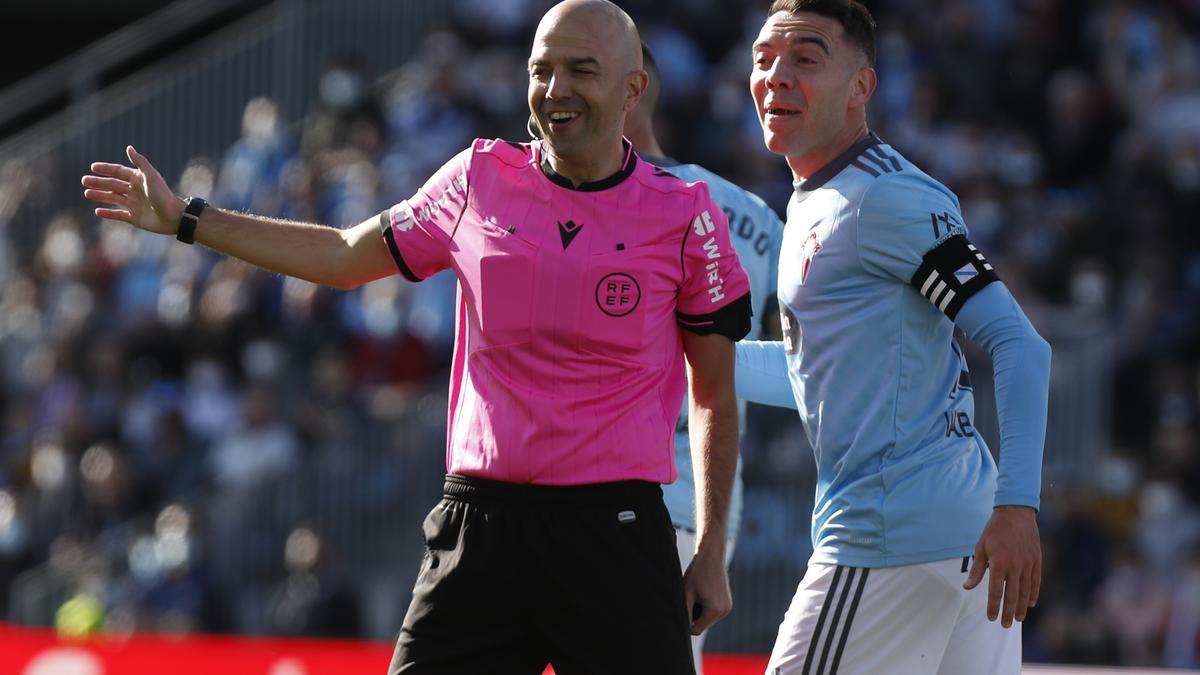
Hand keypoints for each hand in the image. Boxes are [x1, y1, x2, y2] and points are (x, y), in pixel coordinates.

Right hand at [82, 145, 184, 234]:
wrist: (174, 217)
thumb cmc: (164, 196)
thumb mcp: (151, 176)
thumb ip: (140, 162)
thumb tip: (128, 147)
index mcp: (139, 180)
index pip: (119, 172)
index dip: (106, 169)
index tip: (92, 167)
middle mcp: (135, 191)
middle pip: (113, 185)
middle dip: (98, 182)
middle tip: (84, 181)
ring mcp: (134, 204)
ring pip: (113, 199)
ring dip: (100, 196)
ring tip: (87, 193)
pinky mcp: (135, 218)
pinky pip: (118, 215)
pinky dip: (108, 213)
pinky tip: (97, 211)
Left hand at [683, 545, 731, 634]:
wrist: (711, 555)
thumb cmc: (696, 573)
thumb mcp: (686, 594)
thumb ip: (684, 613)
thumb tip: (681, 629)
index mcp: (715, 611)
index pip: (696, 630)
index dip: (686, 623)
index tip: (680, 609)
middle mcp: (724, 611)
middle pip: (702, 625)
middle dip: (693, 616)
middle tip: (688, 598)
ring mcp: (728, 607)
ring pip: (707, 619)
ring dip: (699, 611)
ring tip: (695, 594)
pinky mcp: (727, 603)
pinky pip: (713, 612)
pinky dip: (706, 607)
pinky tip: (702, 593)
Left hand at [963, 505, 1040, 627]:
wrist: (1015, 513)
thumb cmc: (994, 530)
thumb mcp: (980, 548)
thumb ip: (977, 570)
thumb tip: (967, 588)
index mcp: (999, 563)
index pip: (996, 591)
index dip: (993, 606)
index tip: (991, 617)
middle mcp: (1015, 566)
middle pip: (1012, 595)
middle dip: (1008, 612)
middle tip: (1005, 625)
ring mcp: (1028, 564)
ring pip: (1025, 591)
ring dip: (1021, 606)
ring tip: (1018, 619)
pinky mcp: (1036, 560)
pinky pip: (1036, 581)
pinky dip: (1033, 593)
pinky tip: (1029, 603)